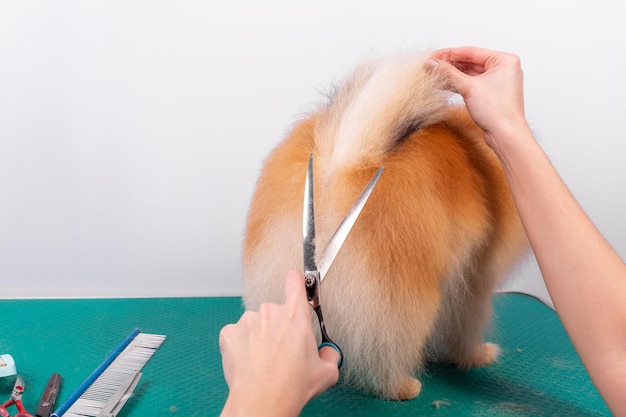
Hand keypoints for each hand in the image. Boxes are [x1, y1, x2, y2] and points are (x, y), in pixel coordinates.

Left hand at [219, 270, 339, 416]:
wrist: (262, 401)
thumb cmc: (292, 386)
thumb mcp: (326, 372)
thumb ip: (330, 355)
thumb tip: (328, 352)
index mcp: (295, 315)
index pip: (295, 280)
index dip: (296, 282)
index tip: (297, 287)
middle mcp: (270, 311)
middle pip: (275, 310)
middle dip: (278, 326)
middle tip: (282, 351)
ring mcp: (248, 321)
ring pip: (255, 323)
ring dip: (259, 336)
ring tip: (264, 361)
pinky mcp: (229, 333)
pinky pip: (236, 334)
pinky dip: (241, 345)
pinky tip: (248, 361)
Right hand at [428, 46, 529, 151]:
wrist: (505, 134)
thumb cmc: (497, 111)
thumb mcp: (468, 87)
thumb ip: (449, 73)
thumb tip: (433, 63)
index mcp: (504, 60)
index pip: (471, 52)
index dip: (450, 53)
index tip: (434, 55)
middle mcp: (503, 68)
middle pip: (470, 62)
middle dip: (450, 65)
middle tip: (431, 65)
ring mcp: (498, 81)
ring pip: (470, 74)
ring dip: (452, 75)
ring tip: (434, 74)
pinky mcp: (491, 93)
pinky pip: (472, 83)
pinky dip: (459, 84)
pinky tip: (444, 84)